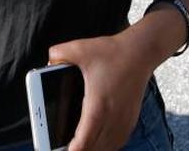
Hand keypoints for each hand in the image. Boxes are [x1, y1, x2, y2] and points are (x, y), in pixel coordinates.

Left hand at [48, 34, 154, 150]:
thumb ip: (58, 54)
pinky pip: (117, 142)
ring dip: (93, 149)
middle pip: (95, 149)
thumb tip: (48, 64)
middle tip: (62, 148)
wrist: (140, 53)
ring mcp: (124, 121)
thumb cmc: (112, 52)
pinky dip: (105, 146)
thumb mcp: (79, 48)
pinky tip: (96, 143)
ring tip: (77, 147)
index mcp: (98, 105)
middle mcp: (113, 118)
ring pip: (107, 148)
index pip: (84, 140)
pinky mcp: (131, 120)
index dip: (72, 150)